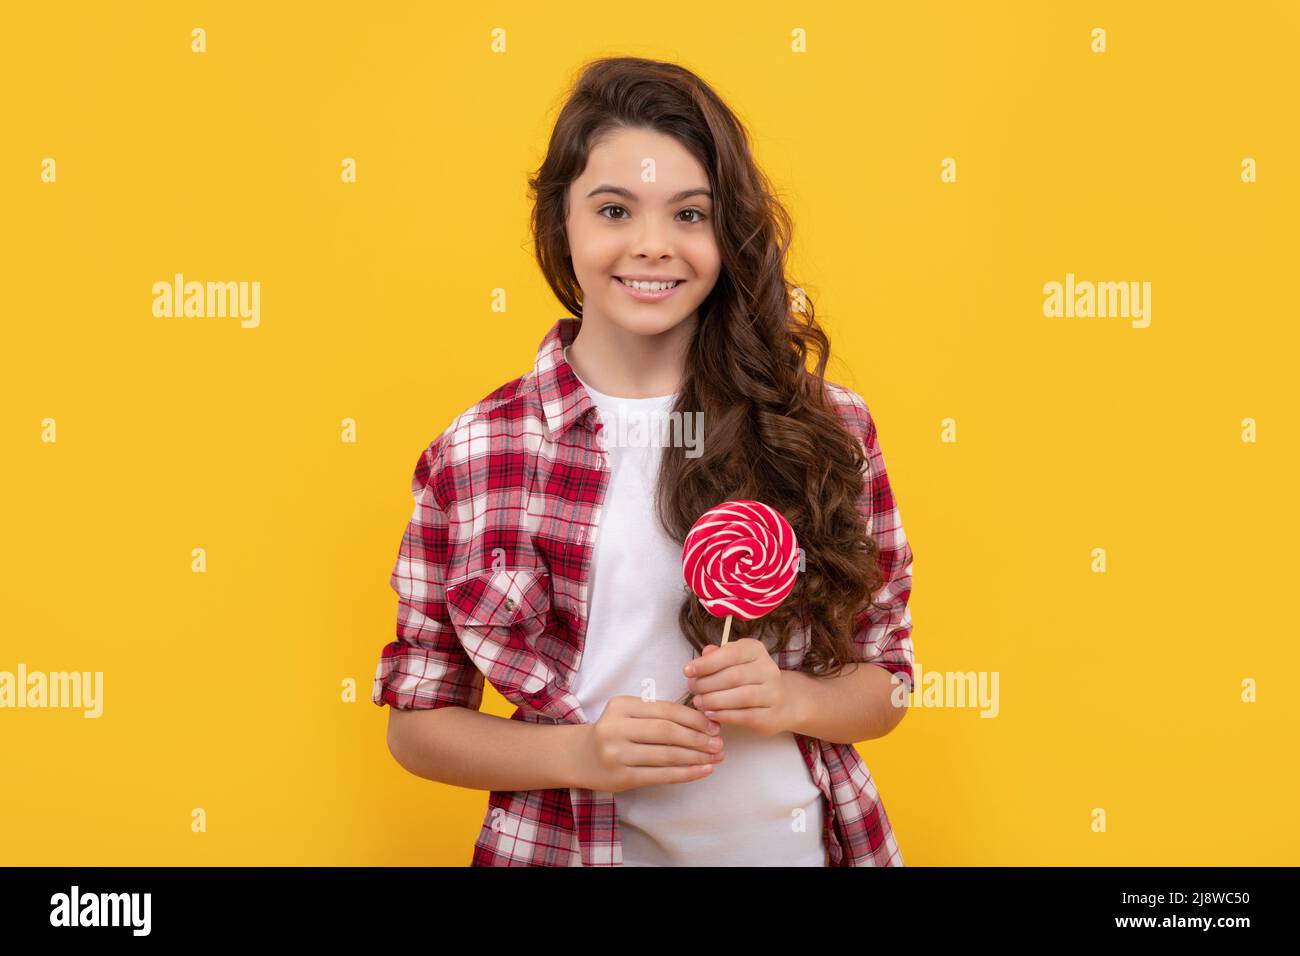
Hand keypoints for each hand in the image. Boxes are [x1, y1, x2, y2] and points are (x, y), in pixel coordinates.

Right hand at [573, 695, 724, 792]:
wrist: (579, 757)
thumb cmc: (613, 732)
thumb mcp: (628, 714)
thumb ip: (658, 714)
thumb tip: (704, 722)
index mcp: (620, 705)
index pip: (665, 710)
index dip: (693, 718)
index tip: (714, 725)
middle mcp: (615, 728)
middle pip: (667, 732)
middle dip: (698, 738)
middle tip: (719, 743)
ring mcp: (616, 754)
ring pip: (666, 755)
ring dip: (696, 757)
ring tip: (716, 757)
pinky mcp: (621, 778)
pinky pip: (660, 776)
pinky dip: (686, 774)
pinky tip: (703, 770)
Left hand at [683, 639, 794, 736]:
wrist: (781, 702)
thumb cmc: (748, 679)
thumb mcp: (734, 662)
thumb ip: (717, 656)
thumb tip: (704, 654)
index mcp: (756, 650)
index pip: (731, 653)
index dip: (707, 663)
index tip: (687, 671)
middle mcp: (768, 669)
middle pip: (734, 676)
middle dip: (707, 684)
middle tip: (692, 689)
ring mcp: (773, 693)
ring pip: (741, 696)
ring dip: (714, 700)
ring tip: (699, 702)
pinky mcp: (771, 715)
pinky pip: (745, 716)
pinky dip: (724, 715)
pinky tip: (711, 714)